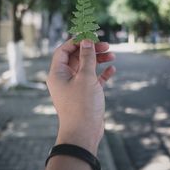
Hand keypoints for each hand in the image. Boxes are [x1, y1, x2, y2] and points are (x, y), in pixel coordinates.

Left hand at [46, 39, 114, 154]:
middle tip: (106, 45)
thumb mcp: (86, 77)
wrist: (83, 134)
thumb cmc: (82, 105)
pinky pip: (92, 80)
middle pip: (76, 57)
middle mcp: (64, 79)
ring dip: (98, 60)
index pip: (64, 50)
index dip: (76, 41)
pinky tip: (112, 70)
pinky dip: (101, 74)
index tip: (91, 36)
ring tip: (112, 55)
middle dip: (91, 50)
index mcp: (57, 73)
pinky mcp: (84, 95)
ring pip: (85, 68)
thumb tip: (86, 40)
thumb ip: (87, 57)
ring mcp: (74, 87)